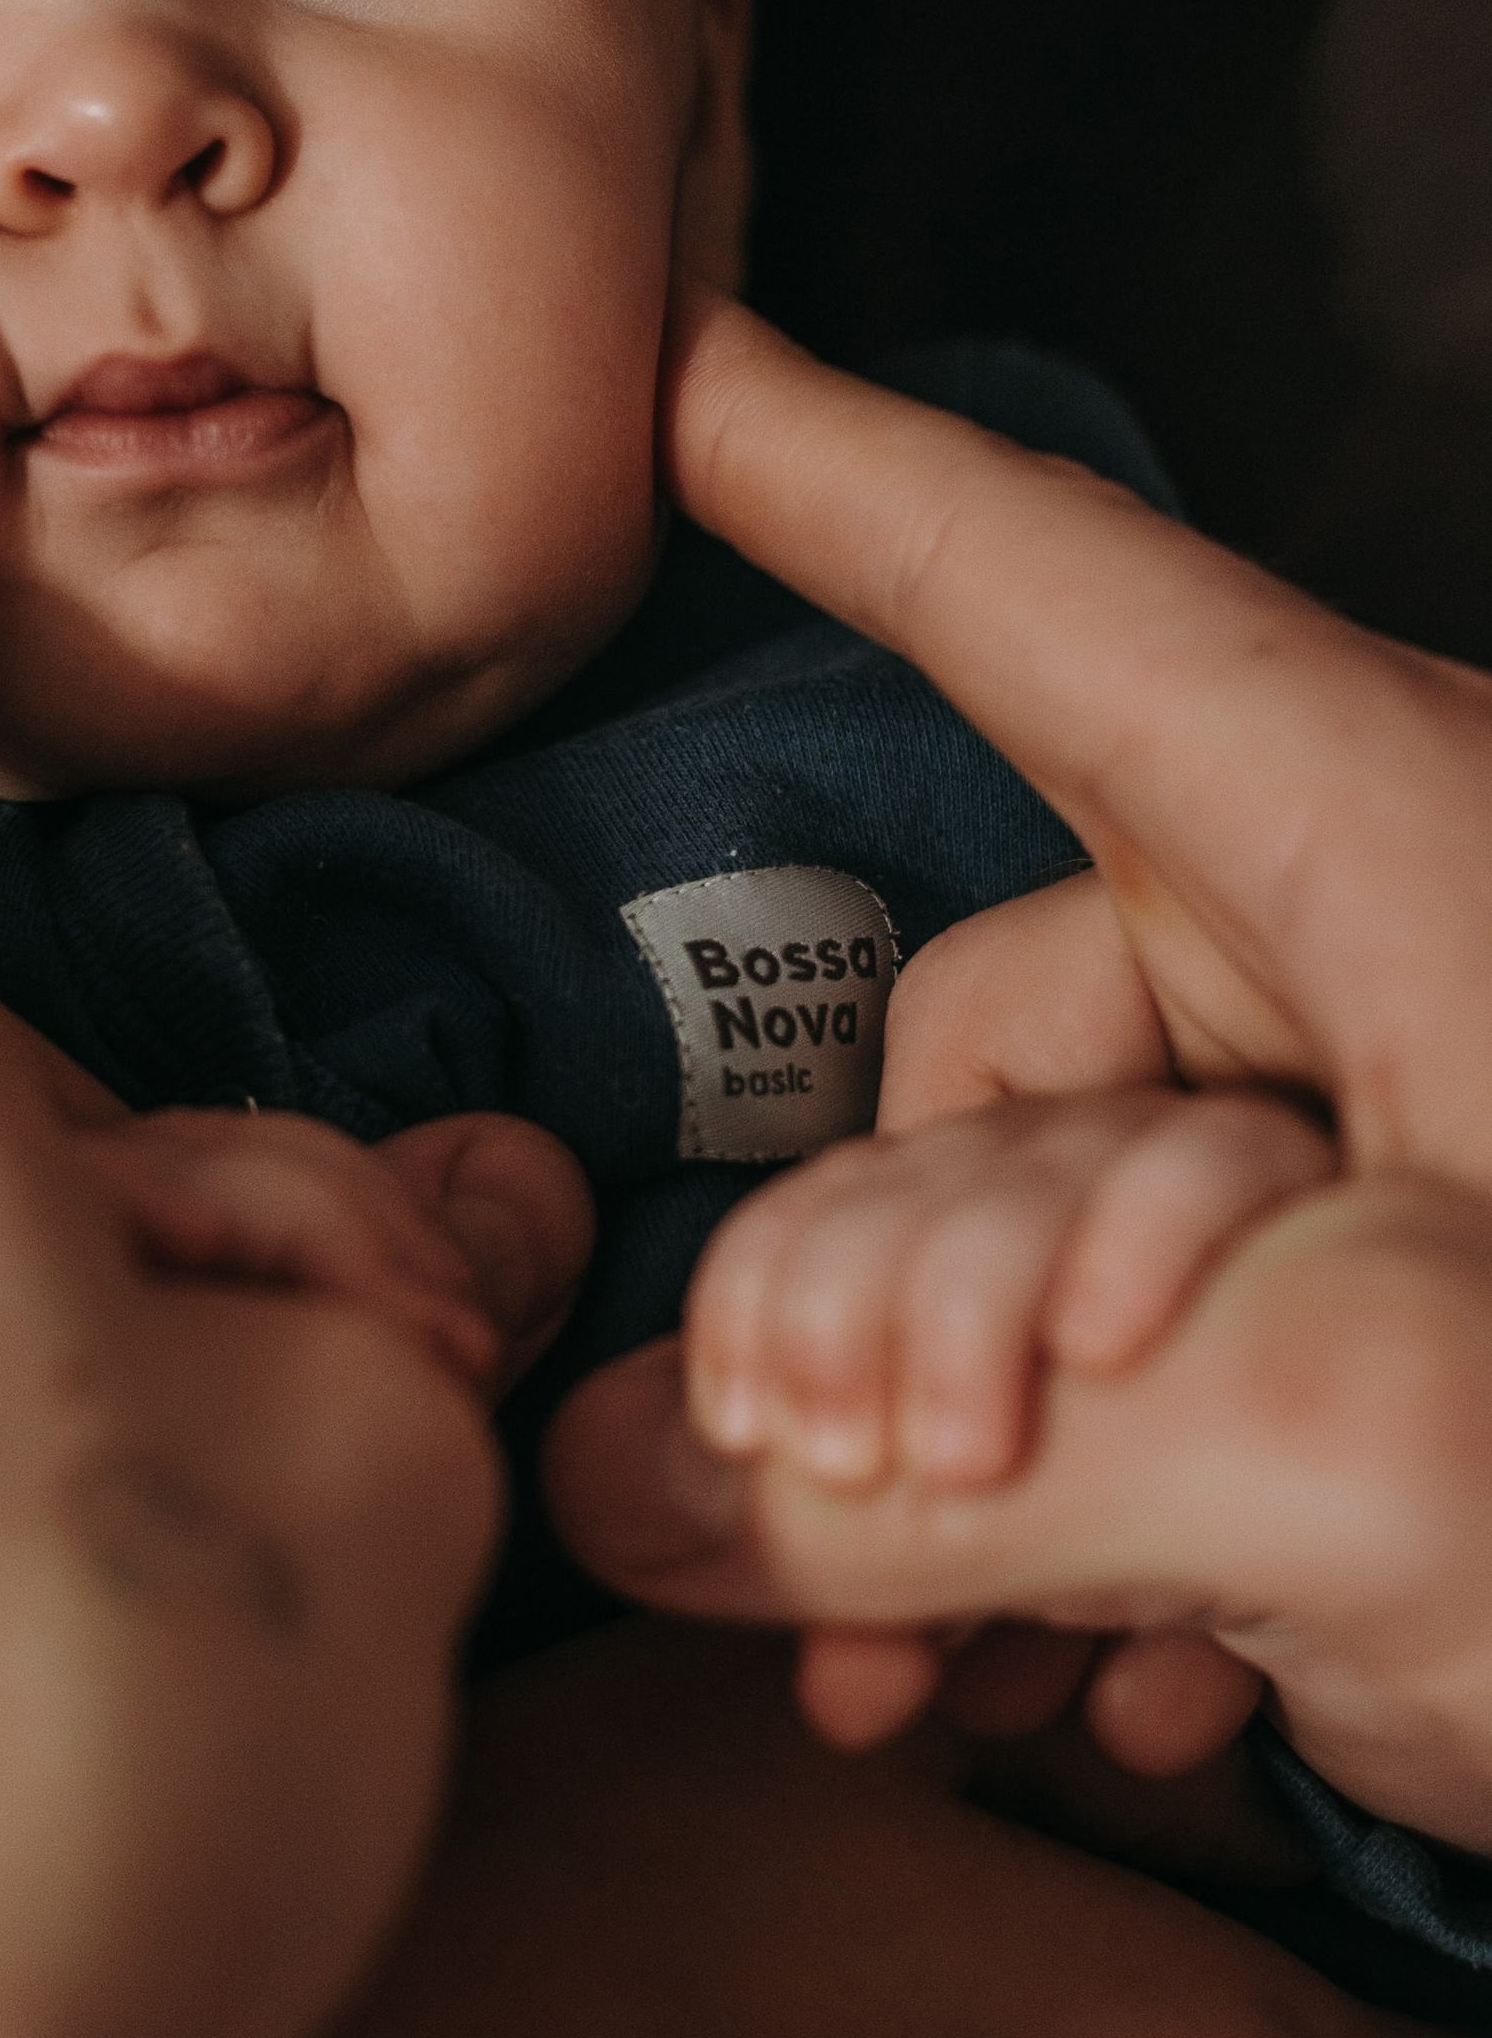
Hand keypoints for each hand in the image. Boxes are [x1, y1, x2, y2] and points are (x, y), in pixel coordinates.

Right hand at [545, 295, 1491, 1850]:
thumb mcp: (1363, 1460)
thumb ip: (951, 1478)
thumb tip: (628, 1500)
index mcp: (1411, 848)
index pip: (1063, 601)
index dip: (849, 482)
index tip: (685, 363)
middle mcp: (1408, 938)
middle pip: (999, 1021)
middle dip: (870, 1288)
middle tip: (833, 1515)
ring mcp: (1437, 1112)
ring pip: (1076, 1209)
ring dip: (978, 1443)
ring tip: (940, 1666)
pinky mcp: (1461, 1263)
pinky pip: (1206, 1310)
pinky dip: (1125, 1483)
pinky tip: (1131, 1674)